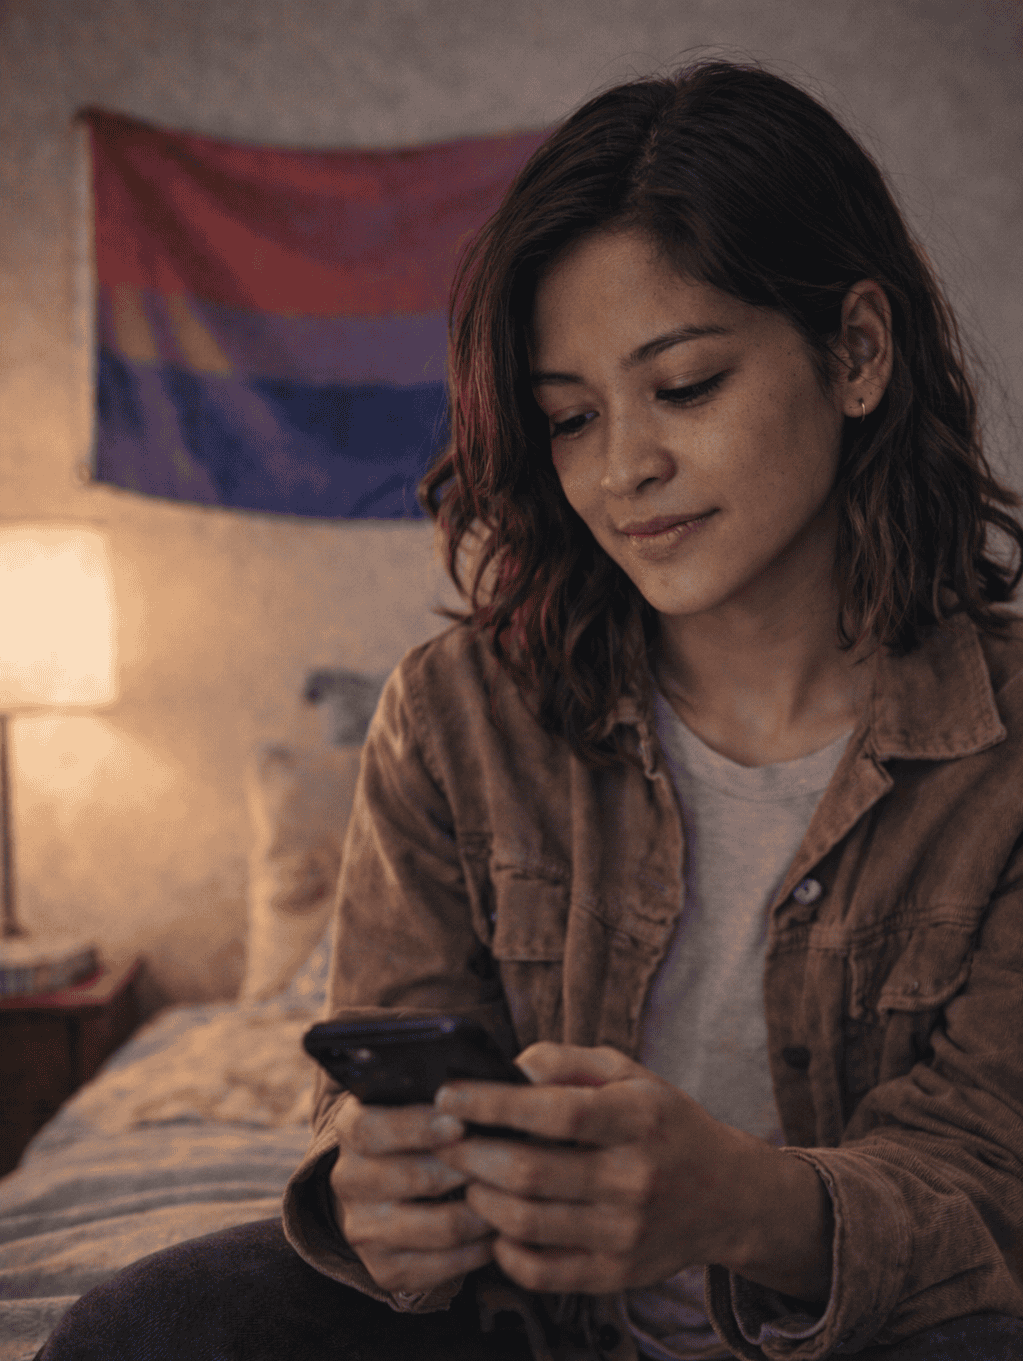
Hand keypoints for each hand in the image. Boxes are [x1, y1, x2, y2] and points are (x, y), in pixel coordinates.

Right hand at [329, 1093, 496, 1295]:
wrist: (393, 1185)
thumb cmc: (424, 1129)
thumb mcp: (421, 1099)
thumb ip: (445, 1095)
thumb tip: (486, 1091)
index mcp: (351, 1129)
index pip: (373, 1129)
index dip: (417, 1128)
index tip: (461, 1124)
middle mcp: (348, 1180)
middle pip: (411, 1178)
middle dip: (464, 1170)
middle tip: (507, 1162)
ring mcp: (362, 1229)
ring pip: (435, 1227)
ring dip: (482, 1212)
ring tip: (514, 1196)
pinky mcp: (383, 1269)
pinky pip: (440, 1268)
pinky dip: (477, 1251)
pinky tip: (499, 1232)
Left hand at [433, 1043, 829, 1299]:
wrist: (728, 1196)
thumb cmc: (664, 1122)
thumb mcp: (629, 1073)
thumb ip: (567, 1060)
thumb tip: (510, 1066)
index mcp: (638, 1119)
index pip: (554, 1113)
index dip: (492, 1104)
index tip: (448, 1094)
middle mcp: (635, 1179)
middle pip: (531, 1174)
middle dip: (472, 1155)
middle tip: (445, 1139)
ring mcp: (626, 1234)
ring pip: (528, 1224)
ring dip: (481, 1200)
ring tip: (468, 1178)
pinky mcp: (617, 1275)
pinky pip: (542, 1272)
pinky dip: (505, 1251)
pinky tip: (496, 1224)